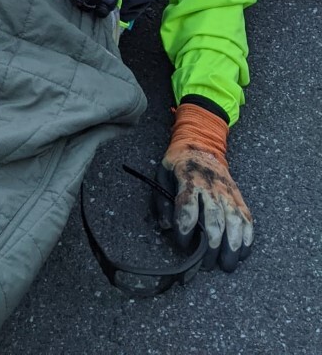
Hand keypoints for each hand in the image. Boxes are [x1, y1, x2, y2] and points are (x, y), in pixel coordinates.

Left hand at [156, 103, 253, 271]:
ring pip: (234, 221)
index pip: (187, 206)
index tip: (182, 244)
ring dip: (232, 246)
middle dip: (211, 246)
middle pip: (214, 219)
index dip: (185, 228)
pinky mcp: (239, 197)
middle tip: (205, 265)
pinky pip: (247, 219)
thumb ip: (162, 201)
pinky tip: (243, 252)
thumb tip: (167, 227)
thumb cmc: (178, 165)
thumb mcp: (162, 175)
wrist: (202, 144)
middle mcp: (211, 187)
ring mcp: (227, 192)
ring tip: (227, 265)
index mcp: (189, 179)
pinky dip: (247, 238)